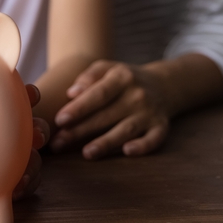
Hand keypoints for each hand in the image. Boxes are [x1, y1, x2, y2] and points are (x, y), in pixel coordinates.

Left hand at [13, 84, 48, 199]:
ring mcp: (18, 157)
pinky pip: (33, 181)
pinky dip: (28, 184)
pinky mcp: (19, 179)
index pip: (23, 98)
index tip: (30, 95)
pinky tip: (17, 188)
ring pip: (36, 156)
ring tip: (24, 173)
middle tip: (36, 137)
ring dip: (34, 162)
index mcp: (4, 113)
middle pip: (36, 127)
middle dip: (39, 130)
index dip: (31, 95)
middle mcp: (14, 133)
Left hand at [48, 61, 169, 159]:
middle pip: (107, 115)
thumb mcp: (107, 68)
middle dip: (81, 131)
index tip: (59, 120)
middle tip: (58, 143)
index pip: (98, 94)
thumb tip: (72, 93)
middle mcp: (138, 94)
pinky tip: (126, 152)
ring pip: (126, 130)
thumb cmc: (125, 79)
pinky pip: (153, 139)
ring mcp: (150, 112)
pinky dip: (142, 146)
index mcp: (122, 77)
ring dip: (106, 142)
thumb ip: (89, 76)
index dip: (79, 108)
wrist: (164, 84)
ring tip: (86, 153)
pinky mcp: (161, 127)